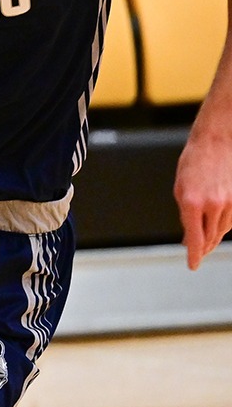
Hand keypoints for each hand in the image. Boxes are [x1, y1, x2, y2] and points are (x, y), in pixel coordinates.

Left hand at [176, 128, 231, 269]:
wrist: (217, 141)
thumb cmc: (194, 161)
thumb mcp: (179, 188)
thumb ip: (184, 214)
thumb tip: (189, 236)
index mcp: (192, 202)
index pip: (194, 238)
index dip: (194, 255)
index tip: (193, 265)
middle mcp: (213, 204)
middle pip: (210, 238)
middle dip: (203, 248)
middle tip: (197, 253)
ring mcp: (230, 202)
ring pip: (222, 230)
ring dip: (214, 237)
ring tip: (206, 240)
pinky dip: (224, 225)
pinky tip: (217, 225)